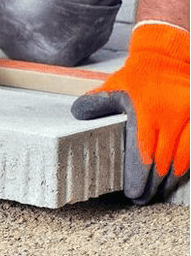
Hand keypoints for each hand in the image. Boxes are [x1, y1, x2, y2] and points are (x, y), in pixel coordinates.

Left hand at [71, 22, 189, 203]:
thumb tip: (77, 115)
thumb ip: (95, 104)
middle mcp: (172, 117)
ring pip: (185, 159)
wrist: (169, 55)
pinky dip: (189, 165)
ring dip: (172, 179)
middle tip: (143, 199)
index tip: (133, 194)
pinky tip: (179, 176)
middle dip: (153, 185)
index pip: (142, 154)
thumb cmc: (137, 76)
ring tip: (160, 192)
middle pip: (163, 162)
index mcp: (145, 113)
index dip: (138, 178)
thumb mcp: (112, 87)